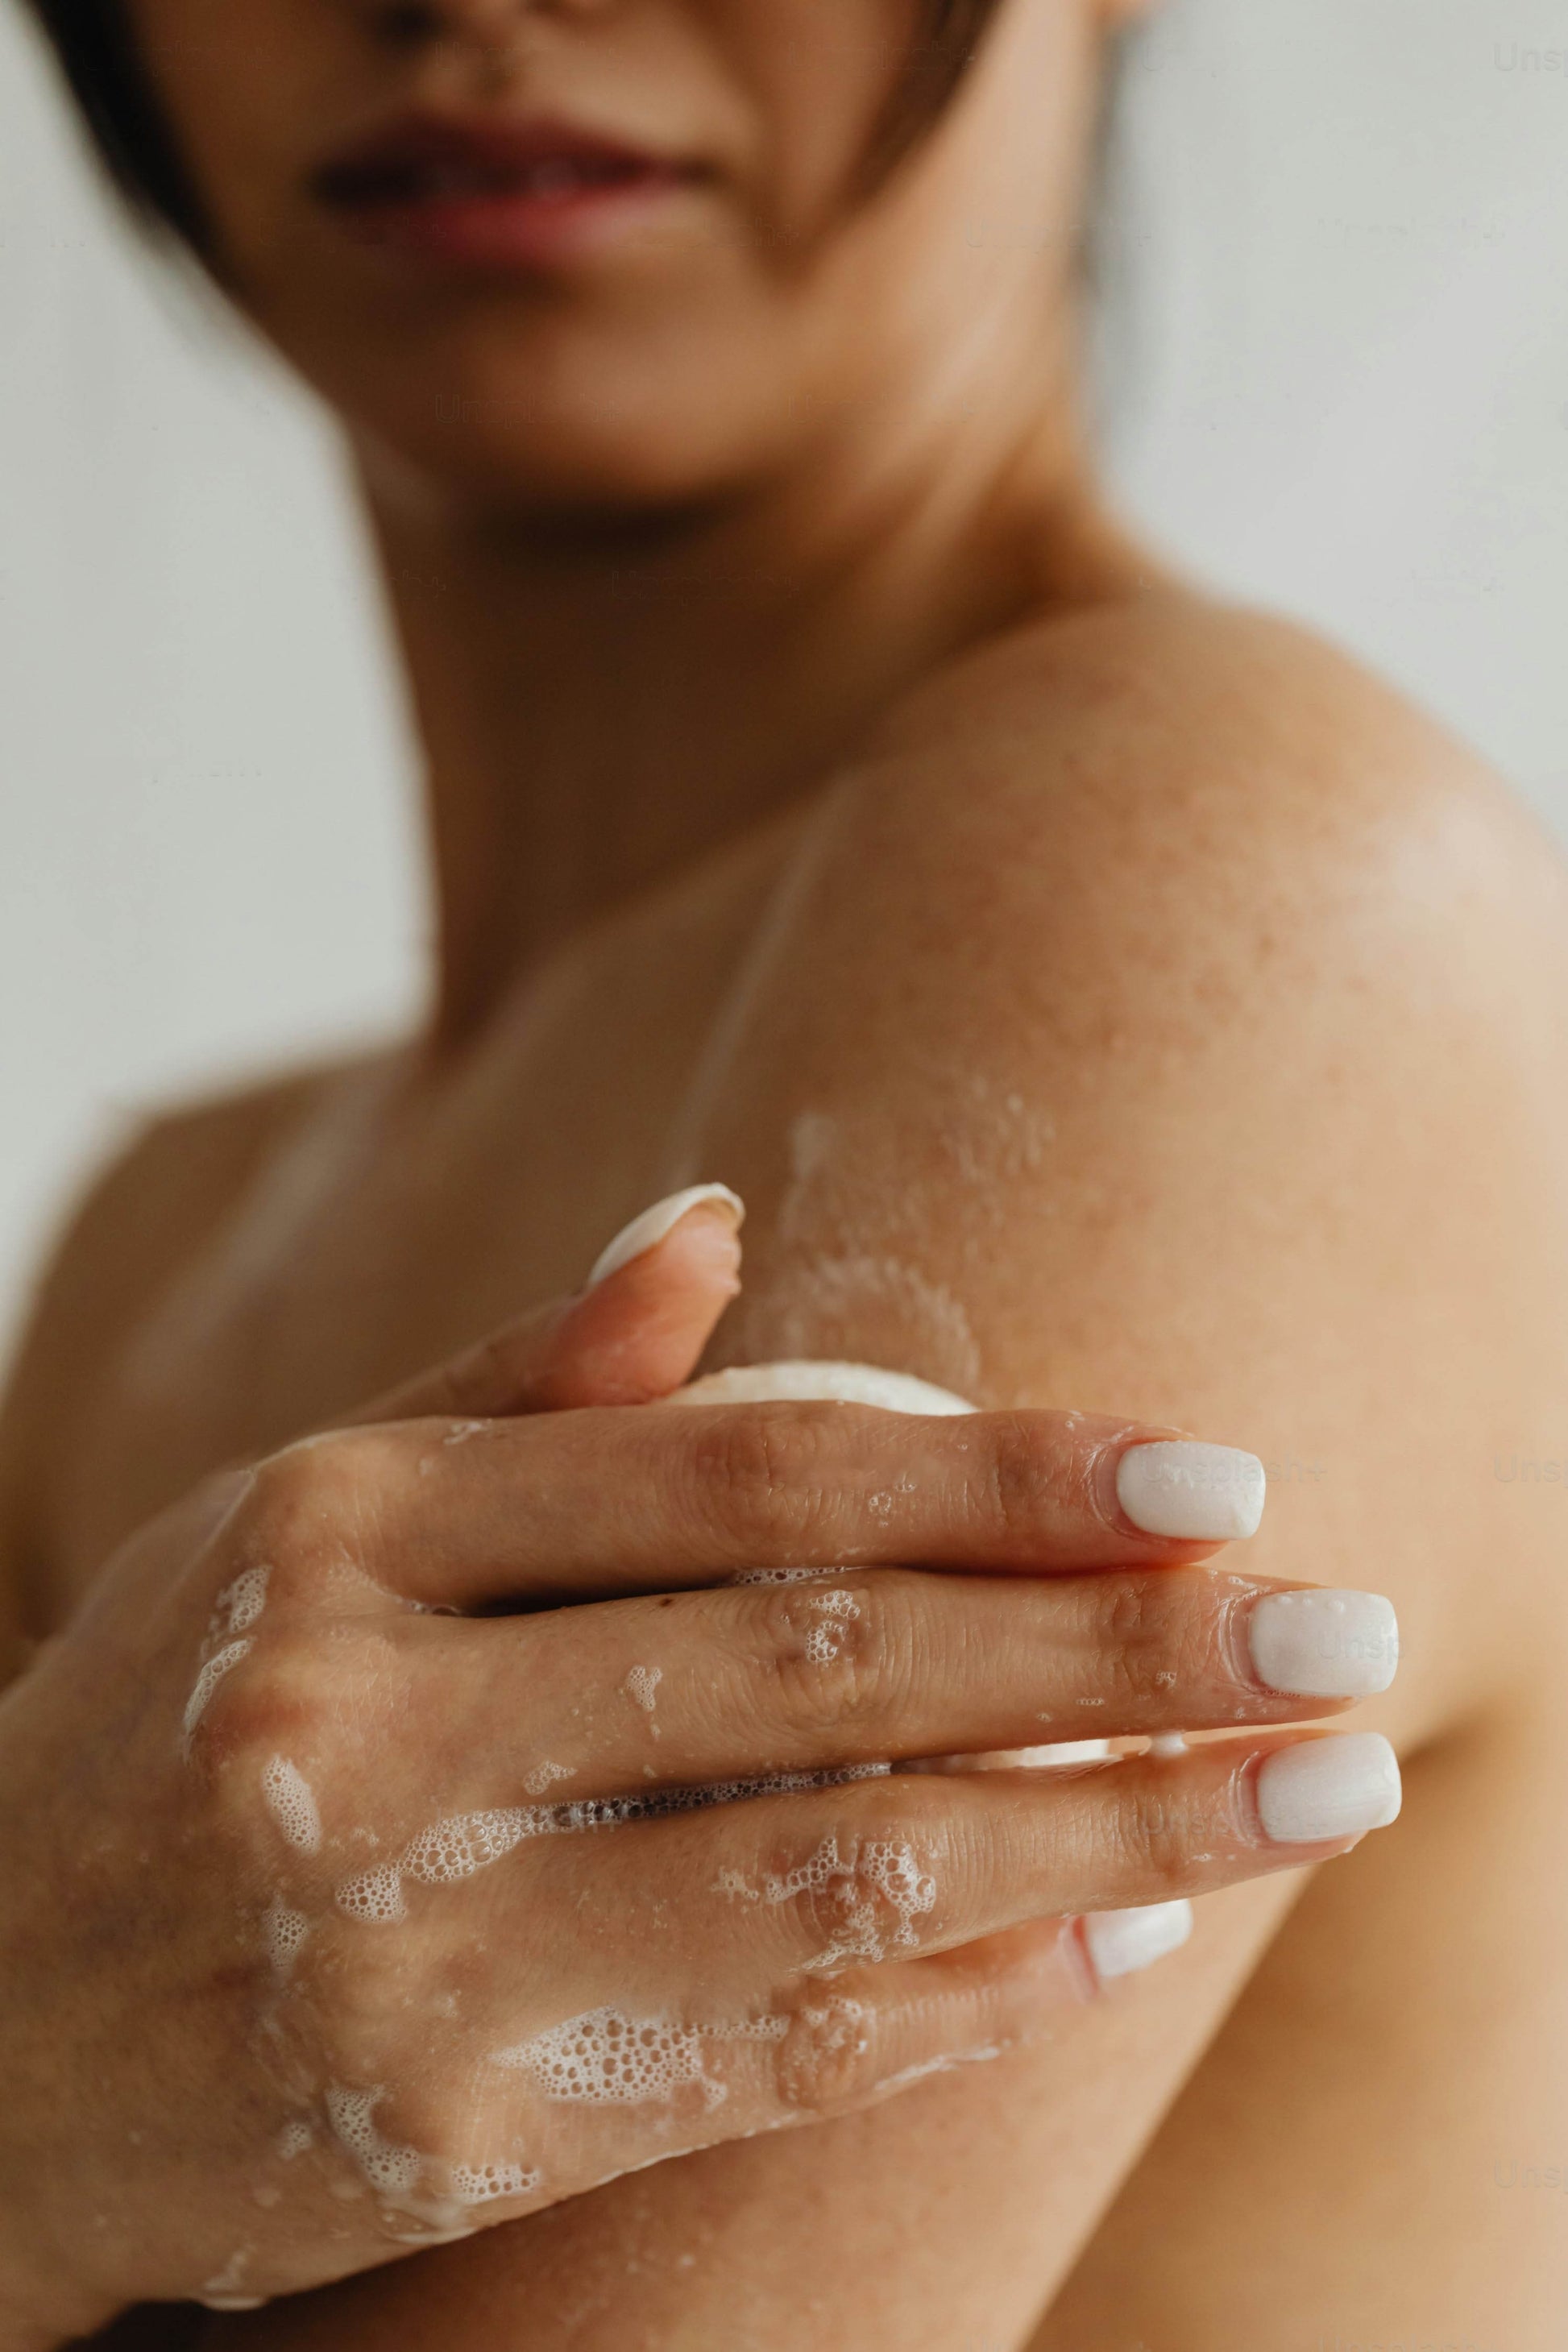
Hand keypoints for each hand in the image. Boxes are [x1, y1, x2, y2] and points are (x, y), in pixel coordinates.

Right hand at [0, 1189, 1398, 2341]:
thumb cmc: (160, 1728)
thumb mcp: (286, 1517)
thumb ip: (516, 1382)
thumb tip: (716, 1222)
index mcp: (342, 1524)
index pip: (738, 1476)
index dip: (998, 1472)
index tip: (1212, 1470)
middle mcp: (363, 1721)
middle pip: (825, 1666)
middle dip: (1120, 1651)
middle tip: (1343, 1631)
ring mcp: (400, 1941)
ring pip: (834, 1870)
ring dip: (1109, 1829)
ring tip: (1307, 1791)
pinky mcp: (436, 2131)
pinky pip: (764, 2056)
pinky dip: (967, 1991)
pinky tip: (1126, 1933)